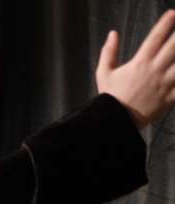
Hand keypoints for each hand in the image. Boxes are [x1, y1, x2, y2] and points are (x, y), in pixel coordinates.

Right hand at [97, 10, 174, 127]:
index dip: (165, 24)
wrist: (115, 122)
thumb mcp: (103, 73)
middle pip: (174, 47)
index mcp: (139, 63)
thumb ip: (108, 52)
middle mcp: (154, 70)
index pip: (155, 38)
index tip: (172, 14)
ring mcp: (164, 83)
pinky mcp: (169, 97)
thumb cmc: (110, 97)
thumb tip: (113, 34)